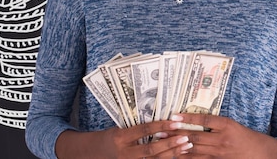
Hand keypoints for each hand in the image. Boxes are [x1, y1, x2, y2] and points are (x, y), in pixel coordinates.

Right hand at [56, 121, 192, 157]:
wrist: (89, 154)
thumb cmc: (108, 138)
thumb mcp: (119, 129)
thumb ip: (138, 129)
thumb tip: (162, 123)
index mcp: (120, 138)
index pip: (143, 131)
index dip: (160, 126)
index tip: (176, 121)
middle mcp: (123, 153)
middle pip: (151, 150)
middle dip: (170, 144)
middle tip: (186, 137)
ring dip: (172, 154)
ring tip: (187, 147)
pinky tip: (177, 156)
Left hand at [168, 114, 276, 158]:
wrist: (262, 154)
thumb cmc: (247, 137)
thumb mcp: (234, 125)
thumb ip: (216, 123)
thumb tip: (195, 119)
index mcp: (227, 125)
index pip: (204, 120)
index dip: (188, 118)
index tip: (174, 115)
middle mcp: (222, 138)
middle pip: (195, 135)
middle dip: (176, 133)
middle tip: (160, 130)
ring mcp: (219, 153)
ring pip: (194, 149)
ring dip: (177, 146)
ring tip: (163, 142)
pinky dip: (187, 158)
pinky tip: (176, 156)